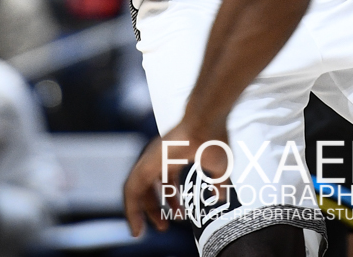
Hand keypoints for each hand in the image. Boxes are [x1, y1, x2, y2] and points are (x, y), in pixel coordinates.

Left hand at [124, 119, 230, 236]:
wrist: (206, 120)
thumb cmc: (214, 138)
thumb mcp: (220, 168)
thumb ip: (218, 183)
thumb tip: (220, 197)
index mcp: (174, 157)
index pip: (167, 182)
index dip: (171, 200)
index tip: (179, 216)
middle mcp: (158, 158)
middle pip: (150, 187)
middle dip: (155, 209)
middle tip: (164, 226)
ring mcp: (150, 159)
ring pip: (136, 190)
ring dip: (138, 212)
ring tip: (142, 232)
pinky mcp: (145, 164)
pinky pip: (131, 190)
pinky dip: (131, 208)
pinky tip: (136, 223)